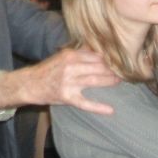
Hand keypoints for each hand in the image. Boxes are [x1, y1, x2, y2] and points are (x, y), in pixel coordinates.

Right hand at [0, 47, 118, 113]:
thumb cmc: (48, 70)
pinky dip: (98, 107)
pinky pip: (85, 103)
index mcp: (70, 55)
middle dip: (114, 69)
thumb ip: (80, 53)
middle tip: (127, 71)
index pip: (96, 55)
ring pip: (94, 81)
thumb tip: (100, 48)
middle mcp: (70, 66)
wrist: (29, 83)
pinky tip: (110, 110)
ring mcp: (68, 82)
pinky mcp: (66, 97)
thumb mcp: (62, 56)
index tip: (123, 59)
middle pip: (98, 67)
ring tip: (121, 82)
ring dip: (110, 82)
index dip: (110, 58)